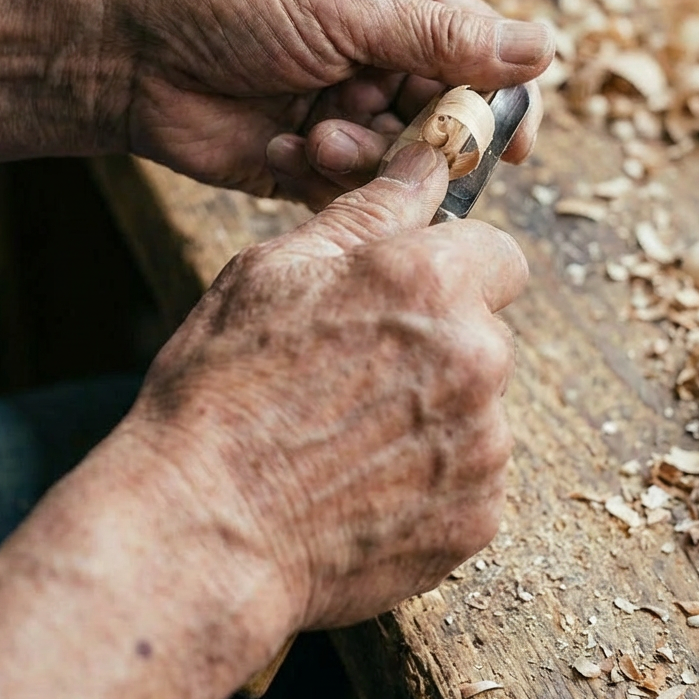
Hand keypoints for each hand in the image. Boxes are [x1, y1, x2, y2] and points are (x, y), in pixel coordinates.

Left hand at [0, 0, 549, 192]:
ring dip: (363, 155)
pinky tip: (280, 145)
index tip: (513, 144)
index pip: (484, 55)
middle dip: (418, 134)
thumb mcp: (344, 7)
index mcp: (400, 3)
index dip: (502, 101)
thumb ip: (441, 37)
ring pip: (398, 161)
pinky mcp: (307, 161)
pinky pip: (349, 190)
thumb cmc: (231, 1)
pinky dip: (322, 175)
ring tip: (315, 135)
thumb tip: (545, 48)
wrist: (133, 51)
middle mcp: (380, 59)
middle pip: (445, 118)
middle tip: (379, 126)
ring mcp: (345, 112)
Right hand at [0, 138, 525, 698]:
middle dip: (435, 346)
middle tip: (350, 376)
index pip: (498, 254)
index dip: (452, 269)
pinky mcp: (476, 519)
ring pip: (475, 410)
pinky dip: (426, 482)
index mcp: (430, 284)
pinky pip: (467, 480)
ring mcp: (483, 448)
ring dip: (429, 416)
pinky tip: (357, 487)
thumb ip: (367, 213)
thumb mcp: (272, 273)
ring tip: (342, 441)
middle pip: (484, 335)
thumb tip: (423, 166)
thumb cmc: (220, 395)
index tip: (411, 295)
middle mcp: (475, 360)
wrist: (201, 532)